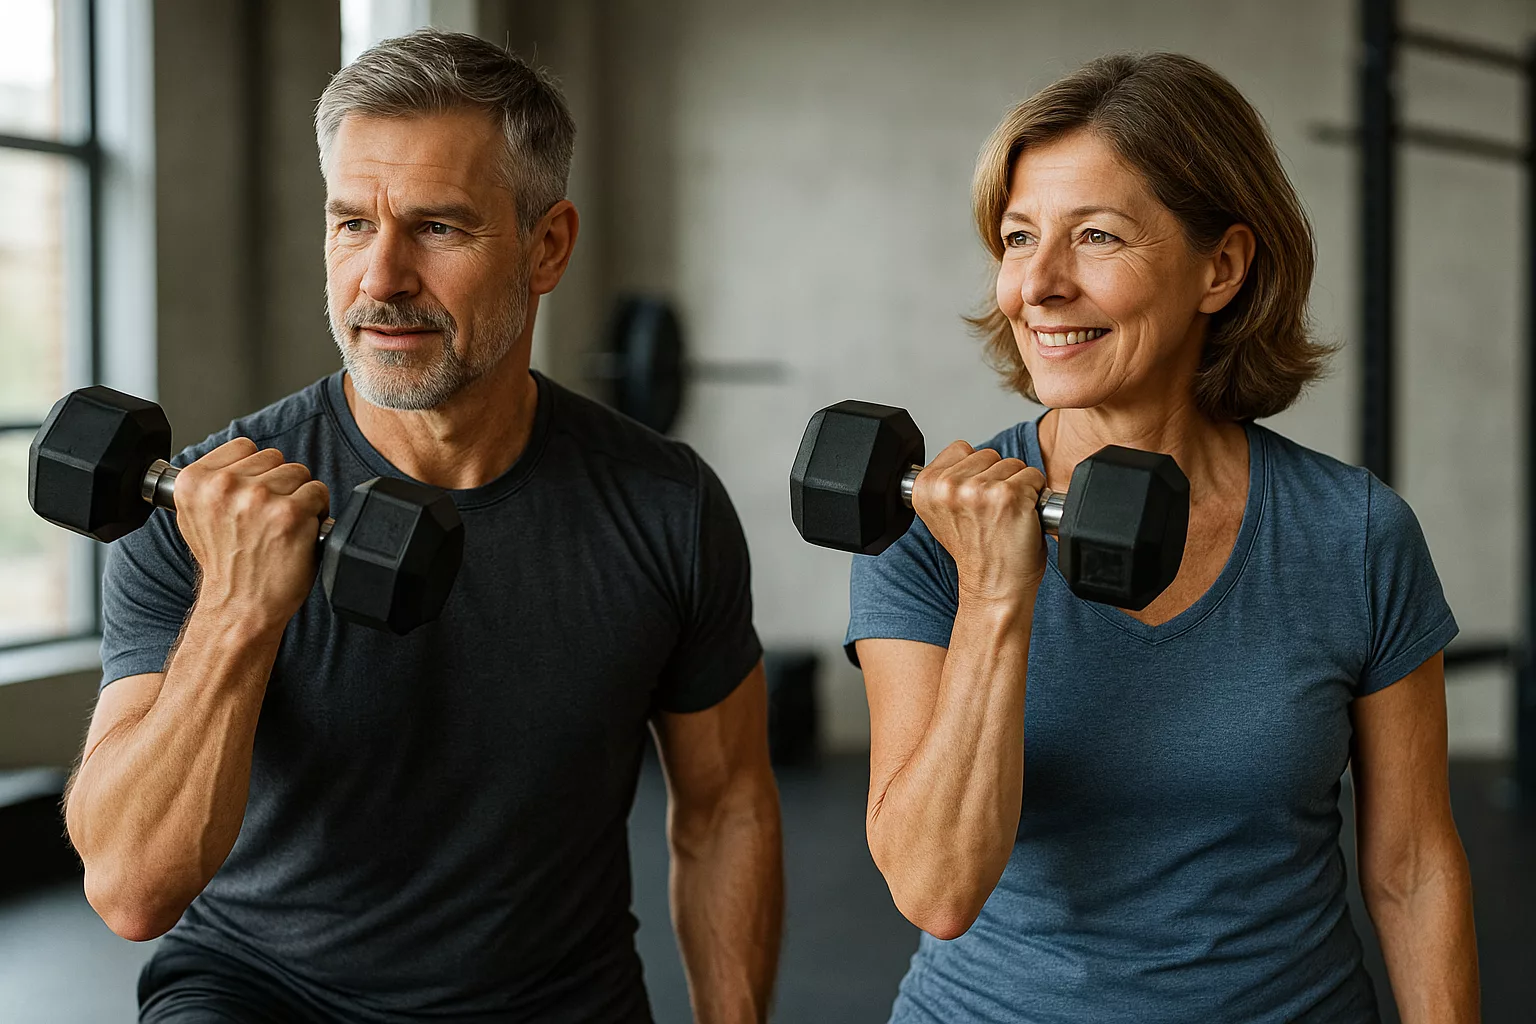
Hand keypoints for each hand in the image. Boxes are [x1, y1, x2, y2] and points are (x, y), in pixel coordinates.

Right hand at [172, 438, 330, 630]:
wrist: (239, 607)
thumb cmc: (226, 566)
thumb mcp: (197, 516)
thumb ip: (213, 482)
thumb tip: (241, 458)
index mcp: (196, 482)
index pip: (244, 446)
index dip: (256, 471)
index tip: (253, 496)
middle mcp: (225, 486)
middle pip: (275, 458)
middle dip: (279, 484)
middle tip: (268, 518)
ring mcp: (259, 498)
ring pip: (299, 472)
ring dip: (299, 497)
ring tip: (283, 526)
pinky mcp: (291, 513)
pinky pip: (318, 492)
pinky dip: (317, 511)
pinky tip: (299, 532)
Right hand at [911, 441, 1046, 604]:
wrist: (993, 587)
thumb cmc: (976, 553)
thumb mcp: (943, 513)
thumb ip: (947, 482)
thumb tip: (967, 457)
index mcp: (926, 488)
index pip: (960, 448)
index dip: (974, 472)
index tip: (973, 500)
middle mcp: (947, 487)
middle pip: (988, 454)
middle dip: (997, 478)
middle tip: (992, 512)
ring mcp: (978, 490)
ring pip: (1012, 464)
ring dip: (1017, 486)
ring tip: (1005, 516)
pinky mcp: (1009, 495)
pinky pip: (1033, 476)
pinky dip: (1036, 495)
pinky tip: (1020, 517)